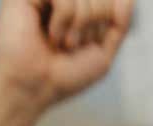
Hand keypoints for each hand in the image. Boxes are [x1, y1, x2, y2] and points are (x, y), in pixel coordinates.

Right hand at [0, 0, 134, 112]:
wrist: (33, 89)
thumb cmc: (63, 76)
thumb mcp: (102, 54)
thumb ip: (119, 24)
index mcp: (78, 6)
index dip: (106, 19)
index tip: (85, 43)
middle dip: (95, 21)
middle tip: (73, 45)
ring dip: (80, 22)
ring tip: (62, 42)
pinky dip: (64, 17)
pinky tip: (50, 34)